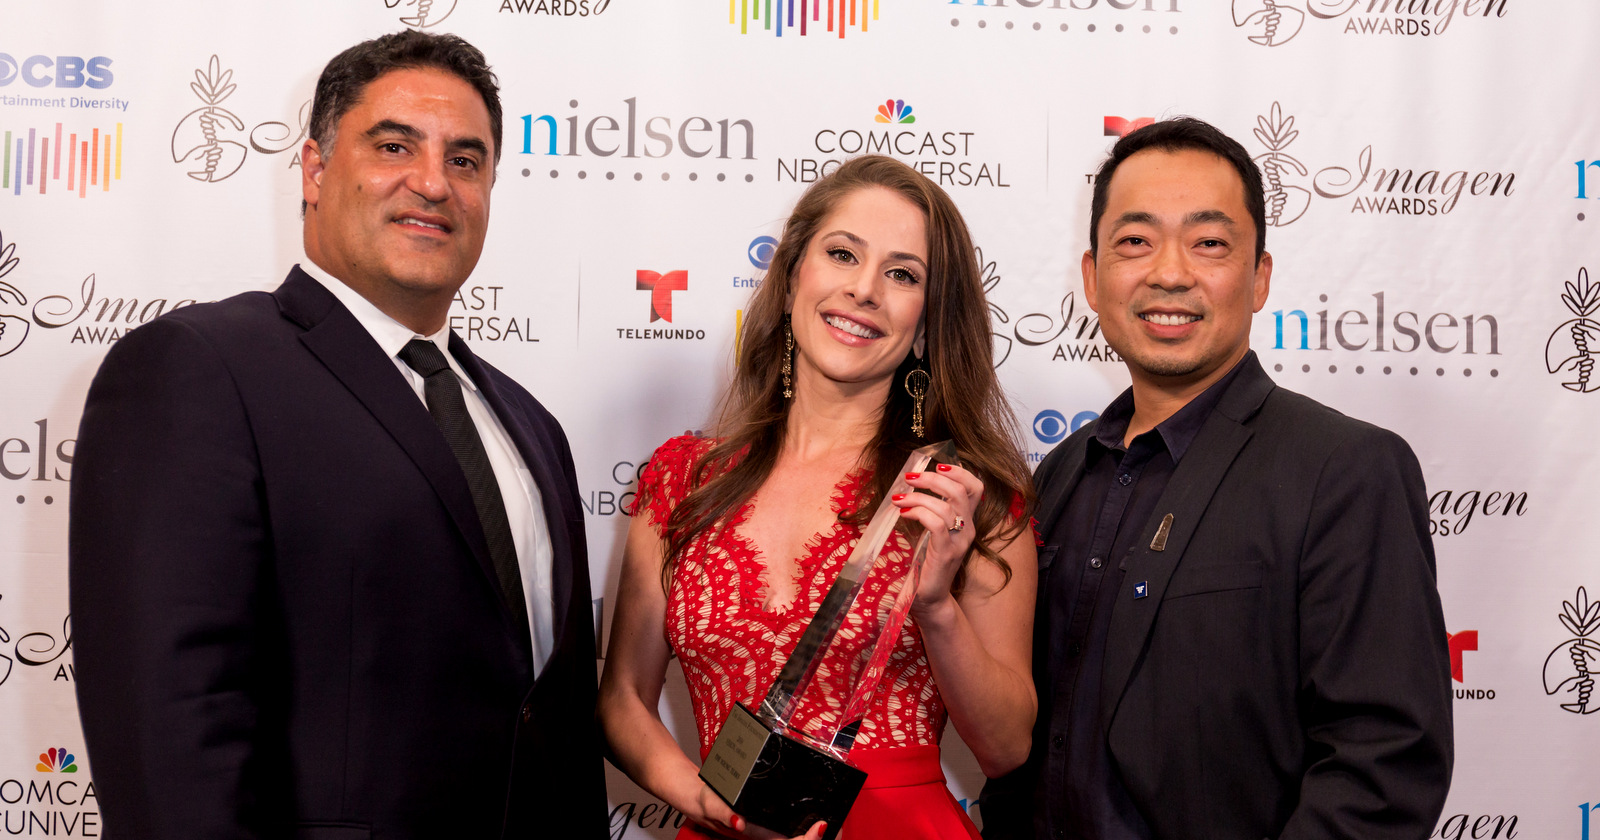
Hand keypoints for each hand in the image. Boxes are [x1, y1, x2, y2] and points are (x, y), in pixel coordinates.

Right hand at [688, 783, 827, 839]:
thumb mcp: (711, 803)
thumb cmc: (705, 803)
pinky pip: (791, 832)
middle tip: (833, 823)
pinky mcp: (768, 826)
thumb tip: (738, 822)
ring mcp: (768, 832)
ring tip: (828, 822)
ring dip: (813, 835)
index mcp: (756, 833)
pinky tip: (814, 821)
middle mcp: (765, 835)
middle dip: (817, 838)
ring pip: (795, 839)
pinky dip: (806, 829)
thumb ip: (722, 812)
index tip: (821, 826)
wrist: (698, 800)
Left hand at [891, 462, 983, 616]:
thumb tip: (911, 483)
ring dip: (918, 496)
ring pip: (945, 506)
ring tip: (899, 498)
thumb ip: (930, 509)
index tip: (938, 464)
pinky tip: (904, 513)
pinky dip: (918, 513)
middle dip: (933, 478)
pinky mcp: (946, 553)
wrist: (928, 596)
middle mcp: (968, 529)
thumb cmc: (926, 561)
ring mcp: (959, 542)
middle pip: (960, 491)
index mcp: (967, 521)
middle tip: (910, 477)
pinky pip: (935, 524)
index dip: (960, 472)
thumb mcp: (931, 530)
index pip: (976, 487)